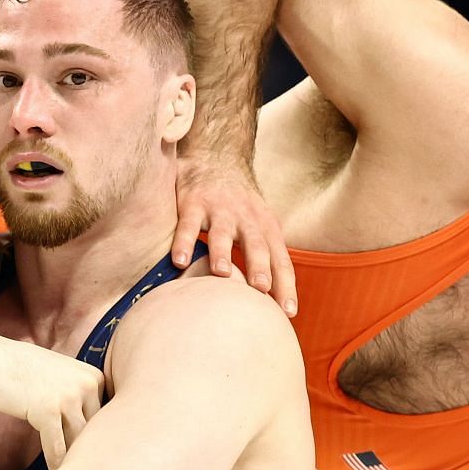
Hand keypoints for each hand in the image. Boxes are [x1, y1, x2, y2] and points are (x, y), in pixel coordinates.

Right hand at [0, 335, 105, 469]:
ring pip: (78, 441)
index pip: (105, 417)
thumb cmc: (26, 372)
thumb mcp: (62, 376)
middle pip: (95, 431)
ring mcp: (68, 397)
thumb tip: (95, 431)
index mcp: (94, 377)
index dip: (98, 438)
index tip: (95, 457)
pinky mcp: (47, 411)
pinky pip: (56, 447)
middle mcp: (87, 384)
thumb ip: (81, 397)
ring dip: (73, 462)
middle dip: (88, 452)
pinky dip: (55, 464)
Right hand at [175, 157, 295, 316]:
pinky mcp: (193, 203)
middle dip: (259, 266)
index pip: (280, 259)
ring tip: (221, 273)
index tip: (288, 312)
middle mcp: (246, 219)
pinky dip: (184, 242)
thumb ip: (265, 258)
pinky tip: (179, 261)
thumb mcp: (259, 226)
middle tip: (261, 289)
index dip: (286, 285)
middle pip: (256, 245)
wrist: (216, 157)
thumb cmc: (239, 205)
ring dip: (222, 253)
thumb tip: (274, 303)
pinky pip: (188, 225)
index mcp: (266, 228)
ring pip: (222, 233)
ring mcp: (220, 210)